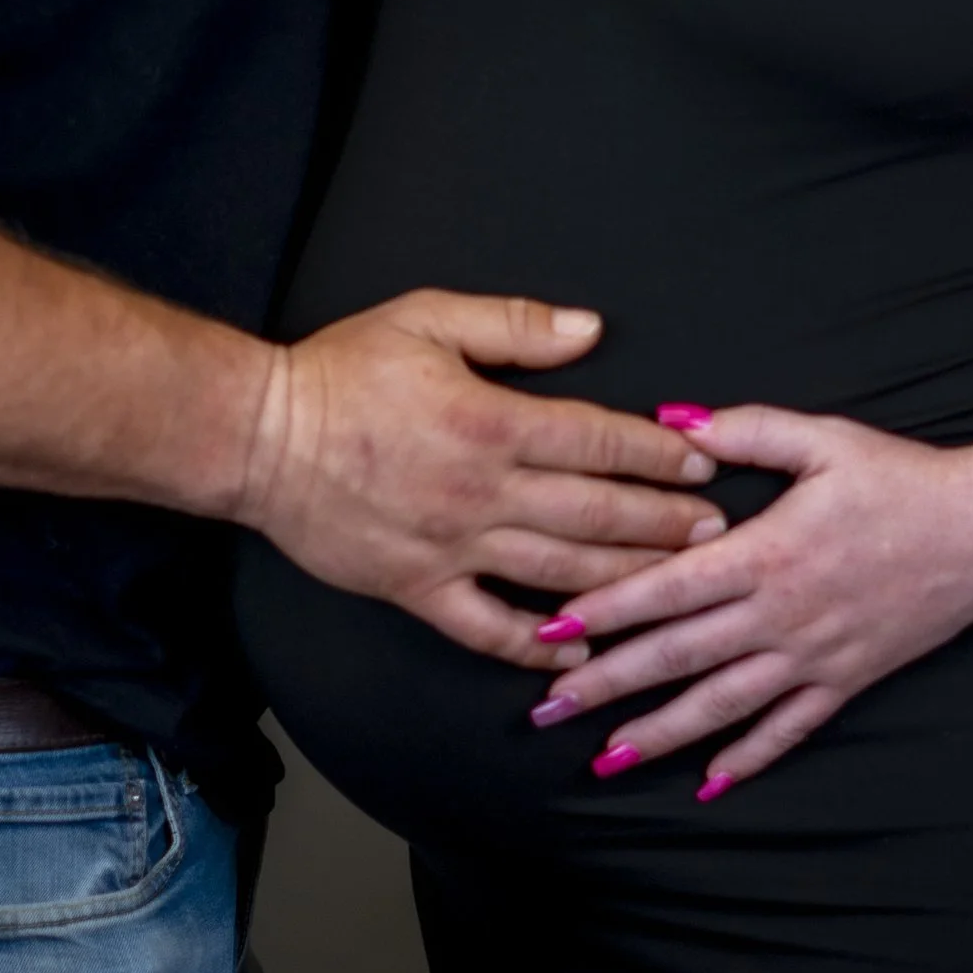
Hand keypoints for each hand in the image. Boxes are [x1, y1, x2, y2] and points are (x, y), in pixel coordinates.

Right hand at [238, 295, 726, 669]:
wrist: (257, 436)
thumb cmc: (341, 371)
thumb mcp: (428, 318)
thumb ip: (515, 326)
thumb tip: (591, 331)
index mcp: (489, 422)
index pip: (596, 441)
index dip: (655, 455)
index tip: (698, 464)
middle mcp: (481, 492)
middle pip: (594, 513)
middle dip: (662, 523)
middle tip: (716, 531)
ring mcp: (451, 548)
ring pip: (558, 573)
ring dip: (625, 578)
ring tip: (677, 583)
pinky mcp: (416, 589)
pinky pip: (487, 628)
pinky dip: (536, 646)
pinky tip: (581, 654)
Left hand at [522, 404, 972, 790]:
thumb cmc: (904, 478)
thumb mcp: (824, 439)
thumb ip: (746, 430)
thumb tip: (675, 421)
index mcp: (768, 552)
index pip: (668, 589)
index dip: (607, 610)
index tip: (551, 629)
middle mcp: (782, 614)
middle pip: (678, 656)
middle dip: (607, 685)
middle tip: (546, 709)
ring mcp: (813, 656)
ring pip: (722, 705)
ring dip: (659, 734)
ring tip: (605, 758)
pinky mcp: (845, 680)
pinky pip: (788, 730)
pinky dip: (748, 759)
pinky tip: (708, 783)